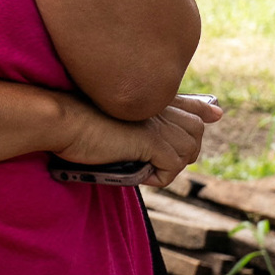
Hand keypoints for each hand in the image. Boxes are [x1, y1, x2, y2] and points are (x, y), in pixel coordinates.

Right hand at [56, 92, 222, 187]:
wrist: (61, 121)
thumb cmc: (75, 123)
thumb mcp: (109, 119)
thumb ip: (134, 123)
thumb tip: (142, 137)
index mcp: (150, 97)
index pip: (189, 102)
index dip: (201, 110)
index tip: (214, 113)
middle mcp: (158, 106)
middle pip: (195, 131)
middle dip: (182, 152)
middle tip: (151, 161)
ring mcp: (157, 122)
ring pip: (188, 152)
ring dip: (168, 166)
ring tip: (140, 165)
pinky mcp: (152, 140)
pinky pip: (172, 167)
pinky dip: (158, 177)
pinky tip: (136, 172)